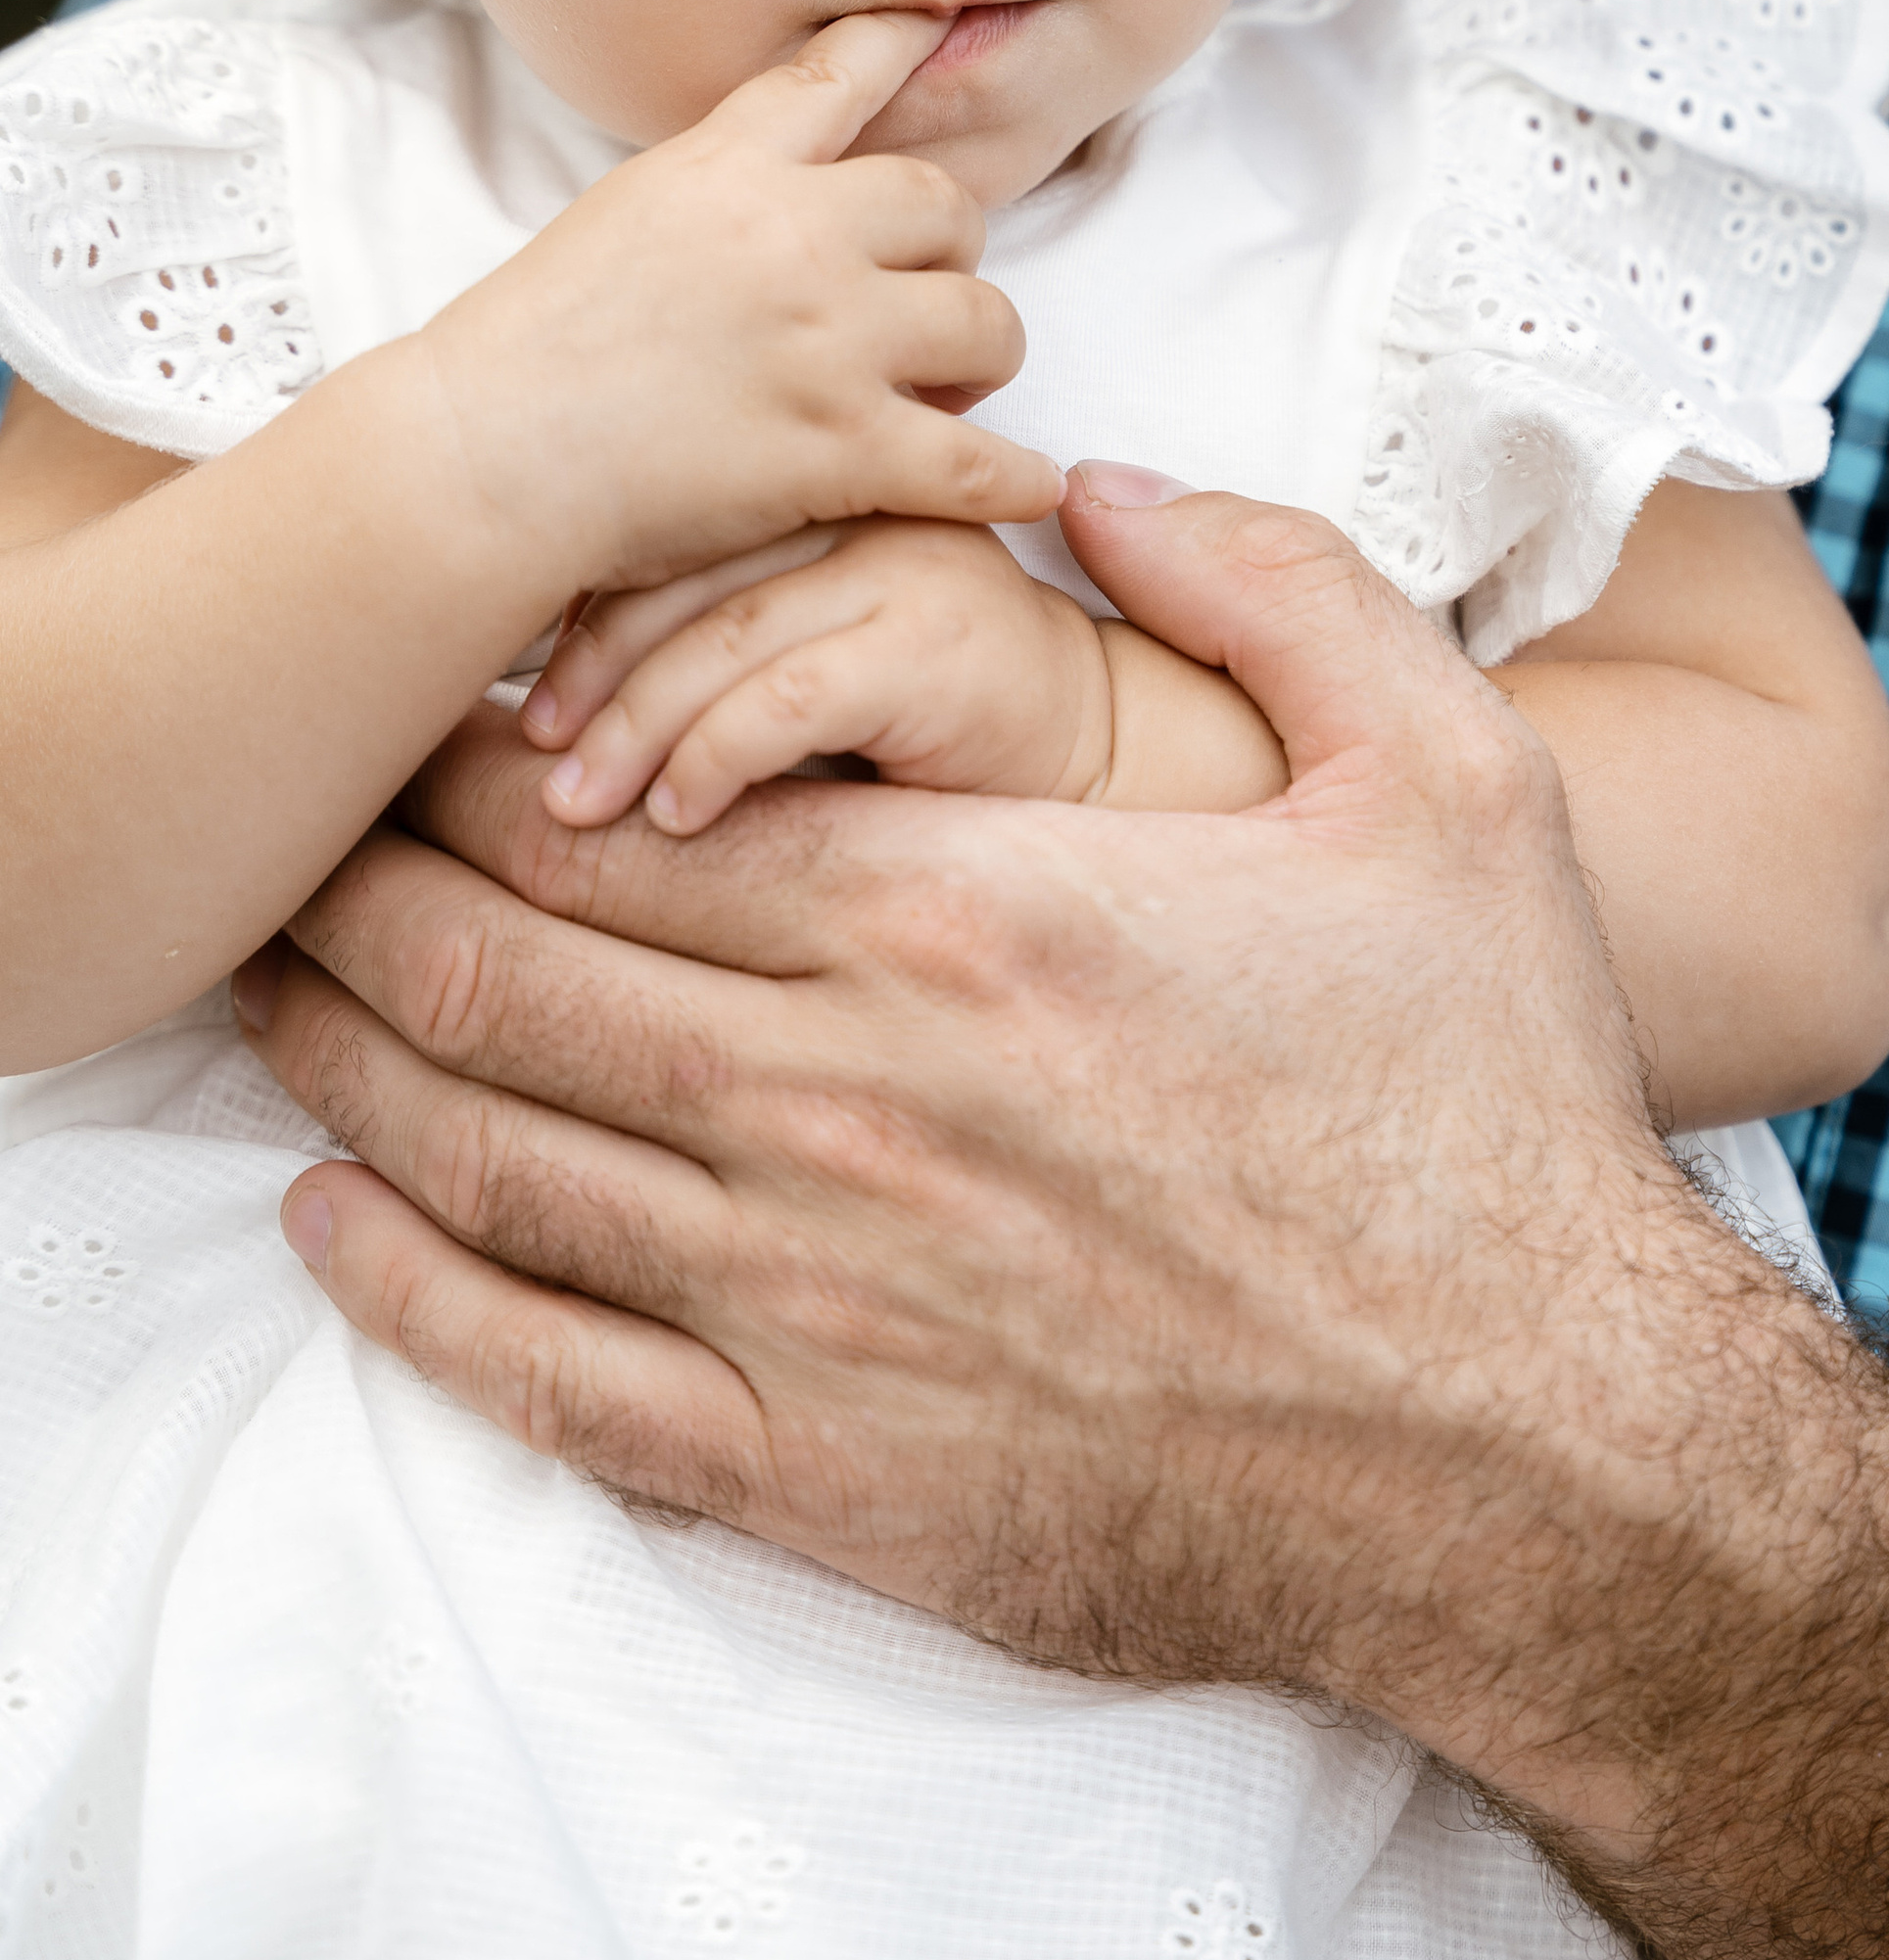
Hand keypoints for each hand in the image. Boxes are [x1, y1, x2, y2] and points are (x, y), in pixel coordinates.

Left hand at [236, 481, 1666, 1739]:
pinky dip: (415, 1298)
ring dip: (353, 1061)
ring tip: (275, 996)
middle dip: (369, 895)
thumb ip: (1275, 588)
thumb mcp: (1451, 777)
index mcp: (961, 916)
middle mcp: (845, 1100)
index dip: (479, 765)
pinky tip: (343, 1229)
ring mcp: (816, 1299)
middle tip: (297, 847)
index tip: (431, 724)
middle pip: (508, 973)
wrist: (1541, 1450)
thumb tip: (1108, 485)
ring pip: (493, 1156)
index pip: (614, 818)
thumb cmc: (1495, 1110)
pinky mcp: (829, 1475)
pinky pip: (552, 1384)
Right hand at [402, 9, 1063, 602]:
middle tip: (920, 310)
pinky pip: (979, 462)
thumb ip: (726, 184)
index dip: (910, 40)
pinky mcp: (842, 449)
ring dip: (981, 359)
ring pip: (989, 321)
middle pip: (950, 206)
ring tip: (947, 394)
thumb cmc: (533, 348)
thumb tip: (801, 176)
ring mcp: (828, 342)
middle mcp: (797, 235)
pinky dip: (1016, 478)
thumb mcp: (629, 212)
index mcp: (732, 165)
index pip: (846, 71)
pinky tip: (1031, 483)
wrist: (485, 455)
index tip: (948, 19)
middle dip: (950, 257)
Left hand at [519, 515, 1118, 831]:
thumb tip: (546, 681)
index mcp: (825, 481)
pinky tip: (676, 814)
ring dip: (633, 730)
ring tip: (577, 807)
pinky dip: (712, 758)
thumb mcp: (815, 638)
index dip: (583, 608)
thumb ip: (726, 622)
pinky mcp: (937, 644)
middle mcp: (863, 503)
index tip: (519, 695)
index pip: (671, 523)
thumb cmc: (934, 706)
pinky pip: (786, 698)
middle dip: (587, 673)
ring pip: (720, 637)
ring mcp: (904, 566)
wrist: (1100, 743)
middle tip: (530, 754)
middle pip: (679, 573)